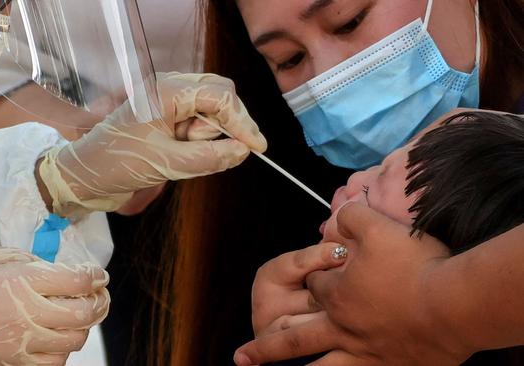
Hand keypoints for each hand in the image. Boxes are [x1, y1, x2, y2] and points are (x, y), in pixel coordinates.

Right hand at [0, 245, 109, 365]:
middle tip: (100, 294)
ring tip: (81, 315)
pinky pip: (53, 362)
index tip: (98, 274)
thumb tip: (57, 269)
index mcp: (22, 281)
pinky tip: (60, 337)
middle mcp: (27, 312)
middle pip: (83, 313)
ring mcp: (21, 341)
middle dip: (99, 302)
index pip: (78, 281)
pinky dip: (64, 350)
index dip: (95, 276)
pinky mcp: (13, 361)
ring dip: (84, 327)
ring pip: (74, 341)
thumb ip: (28, 261)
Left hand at [38, 72, 266, 213]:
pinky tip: (179, 152)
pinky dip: (197, 139)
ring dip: (204, 135)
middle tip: (211, 151)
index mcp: (166, 90)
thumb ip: (209, 158)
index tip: (257, 147)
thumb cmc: (117, 164)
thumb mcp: (167, 164)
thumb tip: (242, 151)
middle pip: (218, 96)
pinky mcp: (165, 115)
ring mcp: (166, 100)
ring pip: (209, 109)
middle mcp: (168, 88)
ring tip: (178, 152)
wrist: (86, 175)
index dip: (242, 122)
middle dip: (223, 126)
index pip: (220, 96)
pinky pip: (196, 121)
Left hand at [234, 203, 470, 365]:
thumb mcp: (378, 226)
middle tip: (240, 356)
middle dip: (266, 347)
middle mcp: (341, 327)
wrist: (455, 305)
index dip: (316, 276)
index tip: (329, 269)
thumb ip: (352, 216)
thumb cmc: (415, 265)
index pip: (313, 286)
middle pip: (293, 338)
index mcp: (335, 294)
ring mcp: (364, 352)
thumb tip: (340, 210)